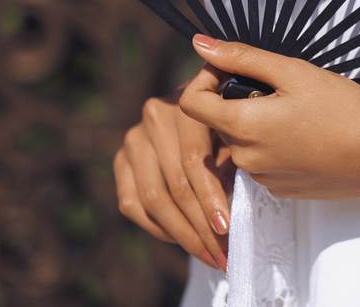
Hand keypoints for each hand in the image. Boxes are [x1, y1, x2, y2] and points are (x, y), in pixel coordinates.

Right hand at [113, 81, 235, 270]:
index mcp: (185, 103)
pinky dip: (159, 227)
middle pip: (174, 184)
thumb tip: (229, 214)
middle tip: (221, 255)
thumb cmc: (231, 122)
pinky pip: (133, 204)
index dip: (209, 198)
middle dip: (200, 226)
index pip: (193, 161)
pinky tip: (184, 240)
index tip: (226, 229)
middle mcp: (153, 117)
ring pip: (152, 198)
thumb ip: (233, 162)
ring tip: (208, 255)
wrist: (205, 105)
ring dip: (182, 234)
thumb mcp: (238, 134)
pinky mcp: (121, 161)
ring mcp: (133, 139)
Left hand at [178, 35, 359, 199]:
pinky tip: (309, 134)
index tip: (236, 68)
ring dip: (258, 122)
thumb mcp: (294, 72)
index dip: (207, 78)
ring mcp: (263, 178)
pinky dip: (276, 144)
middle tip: (281, 85)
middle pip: (220, 121)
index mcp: (242, 127)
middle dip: (240, 99)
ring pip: (243, 141)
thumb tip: (199, 44)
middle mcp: (244, 159)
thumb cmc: (344, 110)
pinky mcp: (282, 190)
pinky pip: (264, 161)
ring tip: (301, 111)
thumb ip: (243, 57)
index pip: (191, 102)